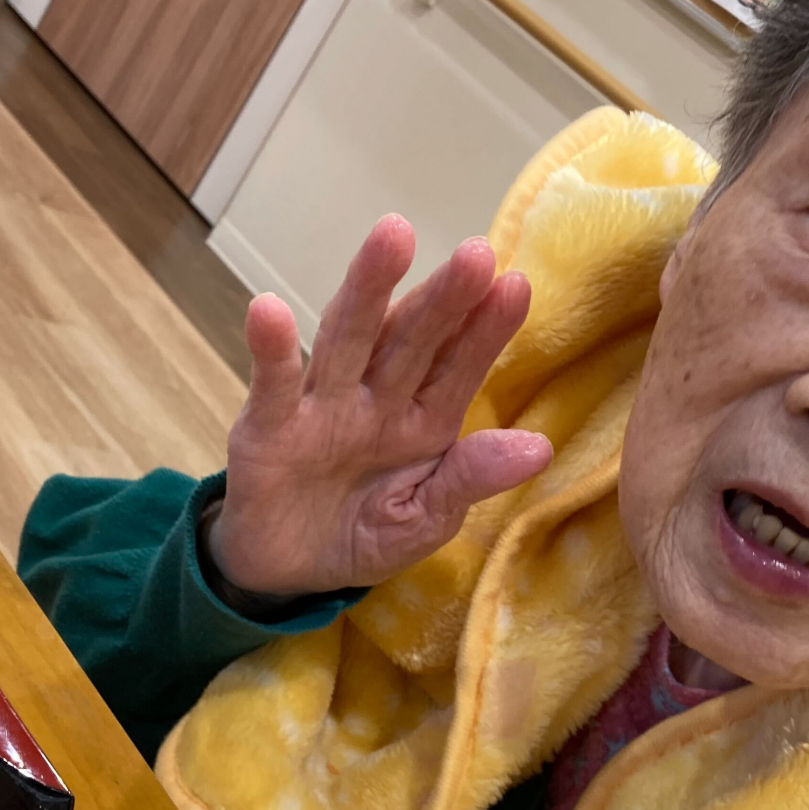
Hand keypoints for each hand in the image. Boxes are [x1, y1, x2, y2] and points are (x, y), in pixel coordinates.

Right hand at [206, 215, 552, 599]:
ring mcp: (321, 407)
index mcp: (424, 422)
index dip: (486, 329)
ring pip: (348, 339)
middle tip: (475, 252)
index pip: (458, 367)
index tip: (517, 285)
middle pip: (411, 339)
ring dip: (368, 289)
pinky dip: (272, 349)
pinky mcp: (268, 427)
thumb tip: (540, 448)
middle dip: (442, 296)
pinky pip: (273, 385)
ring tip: (393, 236)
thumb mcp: (426, 520)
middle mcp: (376, 400)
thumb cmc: (361, 534)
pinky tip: (269, 309)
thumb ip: (469, 480)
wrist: (286, 573)